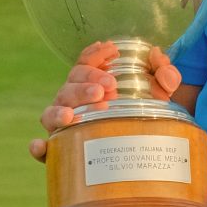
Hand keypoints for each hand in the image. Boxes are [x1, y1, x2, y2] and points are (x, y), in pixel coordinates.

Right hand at [27, 41, 181, 162]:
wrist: (145, 156)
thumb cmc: (145, 116)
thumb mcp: (160, 95)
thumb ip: (166, 75)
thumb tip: (161, 64)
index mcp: (92, 82)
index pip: (86, 62)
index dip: (94, 54)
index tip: (111, 50)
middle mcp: (74, 101)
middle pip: (70, 84)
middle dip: (86, 82)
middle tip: (108, 88)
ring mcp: (64, 125)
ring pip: (52, 112)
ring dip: (61, 110)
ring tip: (73, 115)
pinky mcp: (60, 152)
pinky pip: (44, 150)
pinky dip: (40, 147)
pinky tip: (42, 145)